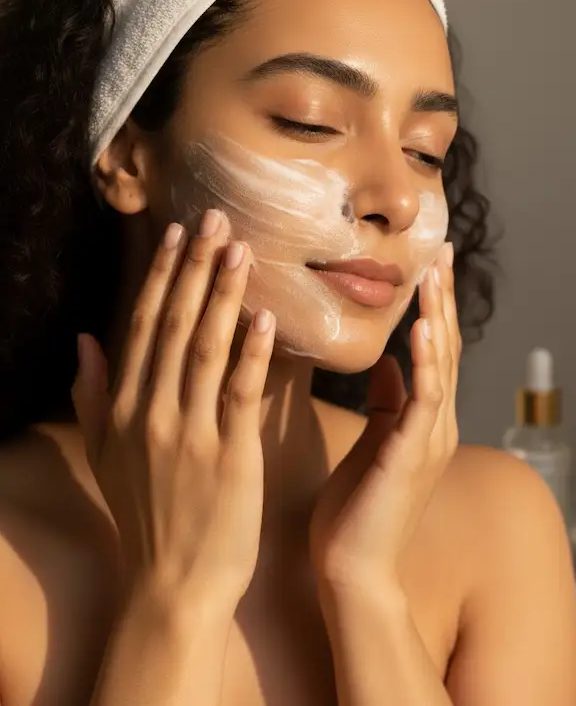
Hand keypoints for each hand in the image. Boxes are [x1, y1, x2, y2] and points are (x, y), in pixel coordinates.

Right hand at [71, 210, 275, 610]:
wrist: (173, 583)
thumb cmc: (146, 515)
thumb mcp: (104, 453)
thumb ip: (91, 393)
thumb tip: (84, 338)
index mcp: (122, 408)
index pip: (142, 327)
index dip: (162, 277)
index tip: (178, 235)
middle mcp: (149, 413)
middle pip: (173, 326)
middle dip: (195, 269)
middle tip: (216, 220)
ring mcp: (188, 434)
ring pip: (204, 349)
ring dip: (222, 296)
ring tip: (240, 251)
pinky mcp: (228, 455)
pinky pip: (238, 393)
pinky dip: (251, 353)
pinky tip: (263, 317)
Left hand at [309, 242, 459, 593]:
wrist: (353, 571)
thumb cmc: (357, 511)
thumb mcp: (373, 443)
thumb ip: (386, 403)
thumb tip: (387, 364)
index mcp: (423, 421)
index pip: (431, 350)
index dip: (432, 307)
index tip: (429, 265)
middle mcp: (435, 424)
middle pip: (442, 348)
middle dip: (441, 298)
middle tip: (441, 251)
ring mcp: (429, 439)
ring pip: (439, 365)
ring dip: (437, 317)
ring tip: (435, 273)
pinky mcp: (411, 455)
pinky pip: (423, 400)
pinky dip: (425, 362)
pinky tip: (421, 328)